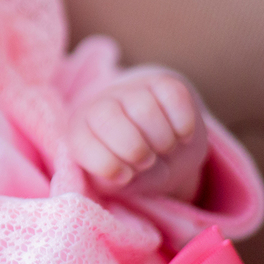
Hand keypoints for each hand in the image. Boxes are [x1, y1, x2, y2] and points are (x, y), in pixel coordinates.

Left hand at [67, 72, 204, 198]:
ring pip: (144, 110)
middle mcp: (100, 104)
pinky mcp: (163, 82)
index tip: (125, 175)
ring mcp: (131, 89)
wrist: (167, 142)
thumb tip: (122, 173)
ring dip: (163, 140)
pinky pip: (174, 98)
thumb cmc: (136, 167)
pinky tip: (181, 135)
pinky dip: (183, 125)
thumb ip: (113, 180)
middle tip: (147, 160)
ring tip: (164, 148)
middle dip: (135, 150)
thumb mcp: (121, 181)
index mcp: (80, 131)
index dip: (109, 166)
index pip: (82, 143)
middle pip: (108, 119)